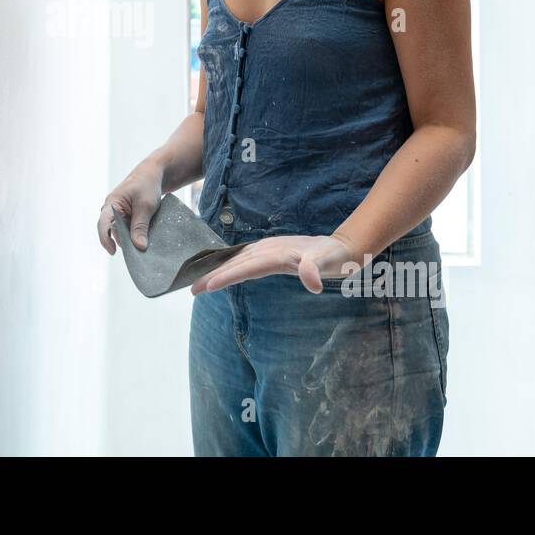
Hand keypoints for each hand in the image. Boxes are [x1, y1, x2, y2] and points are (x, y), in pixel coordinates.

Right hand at [96, 163, 162, 253]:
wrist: (153, 174)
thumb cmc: (147, 185)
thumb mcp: (145, 206)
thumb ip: (140, 226)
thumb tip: (139, 247)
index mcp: (112, 204)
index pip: (103, 224)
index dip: (106, 239)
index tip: (113, 252)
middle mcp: (112, 210)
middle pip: (115, 232)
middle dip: (125, 243)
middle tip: (138, 254)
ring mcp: (120, 214)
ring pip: (123, 232)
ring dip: (132, 239)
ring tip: (144, 248)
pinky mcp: (128, 217)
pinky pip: (130, 230)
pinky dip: (137, 235)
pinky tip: (146, 240)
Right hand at [189, 234, 362, 294]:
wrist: (342, 246)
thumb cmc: (336, 258)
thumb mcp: (331, 263)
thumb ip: (318, 269)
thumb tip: (312, 283)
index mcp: (278, 255)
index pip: (247, 267)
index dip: (227, 276)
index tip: (207, 286)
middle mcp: (269, 250)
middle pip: (237, 263)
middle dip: (214, 275)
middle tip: (192, 289)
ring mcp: (269, 249)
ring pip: (238, 260)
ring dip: (219, 270)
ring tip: (201, 282)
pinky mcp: (271, 252)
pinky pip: (245, 259)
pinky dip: (231, 265)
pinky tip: (224, 271)